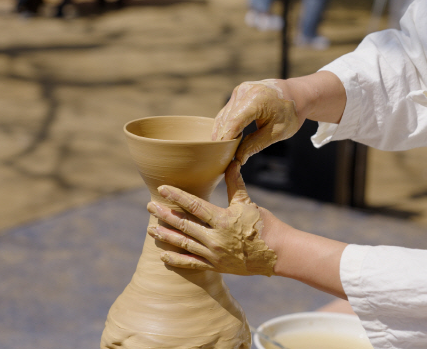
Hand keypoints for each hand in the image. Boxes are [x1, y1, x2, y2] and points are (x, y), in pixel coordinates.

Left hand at [146, 161, 276, 275]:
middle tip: (149, 206)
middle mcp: (215, 237)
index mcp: (222, 219)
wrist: (277, 253)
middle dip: (164, 214)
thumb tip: (232, 161)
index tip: (162, 188)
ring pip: (183, 243)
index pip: (194, 205)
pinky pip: (191, 263)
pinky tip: (162, 255)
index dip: (177, 196)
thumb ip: (235, 183)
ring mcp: (214, 254)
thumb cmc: (264, 225)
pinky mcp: (215, 266)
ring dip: (165, 235)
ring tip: (150, 228)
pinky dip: (176, 260)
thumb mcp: (247, 203)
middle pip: (183, 224)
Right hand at [212, 80, 300, 163]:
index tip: (221, 155)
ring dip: (221, 133)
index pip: (234, 123)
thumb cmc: (291, 113)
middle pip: (226, 120)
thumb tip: (237, 158)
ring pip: (223, 116)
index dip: (226, 140)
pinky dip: (225, 125)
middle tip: (222, 157)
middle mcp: (244, 91)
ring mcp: (240, 90)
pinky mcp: (238, 93)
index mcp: (257, 100)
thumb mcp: (278, 132)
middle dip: (222, 139)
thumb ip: (256, 145)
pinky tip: (224, 139)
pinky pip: (227, 112)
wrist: (298, 93)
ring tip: (222, 150)